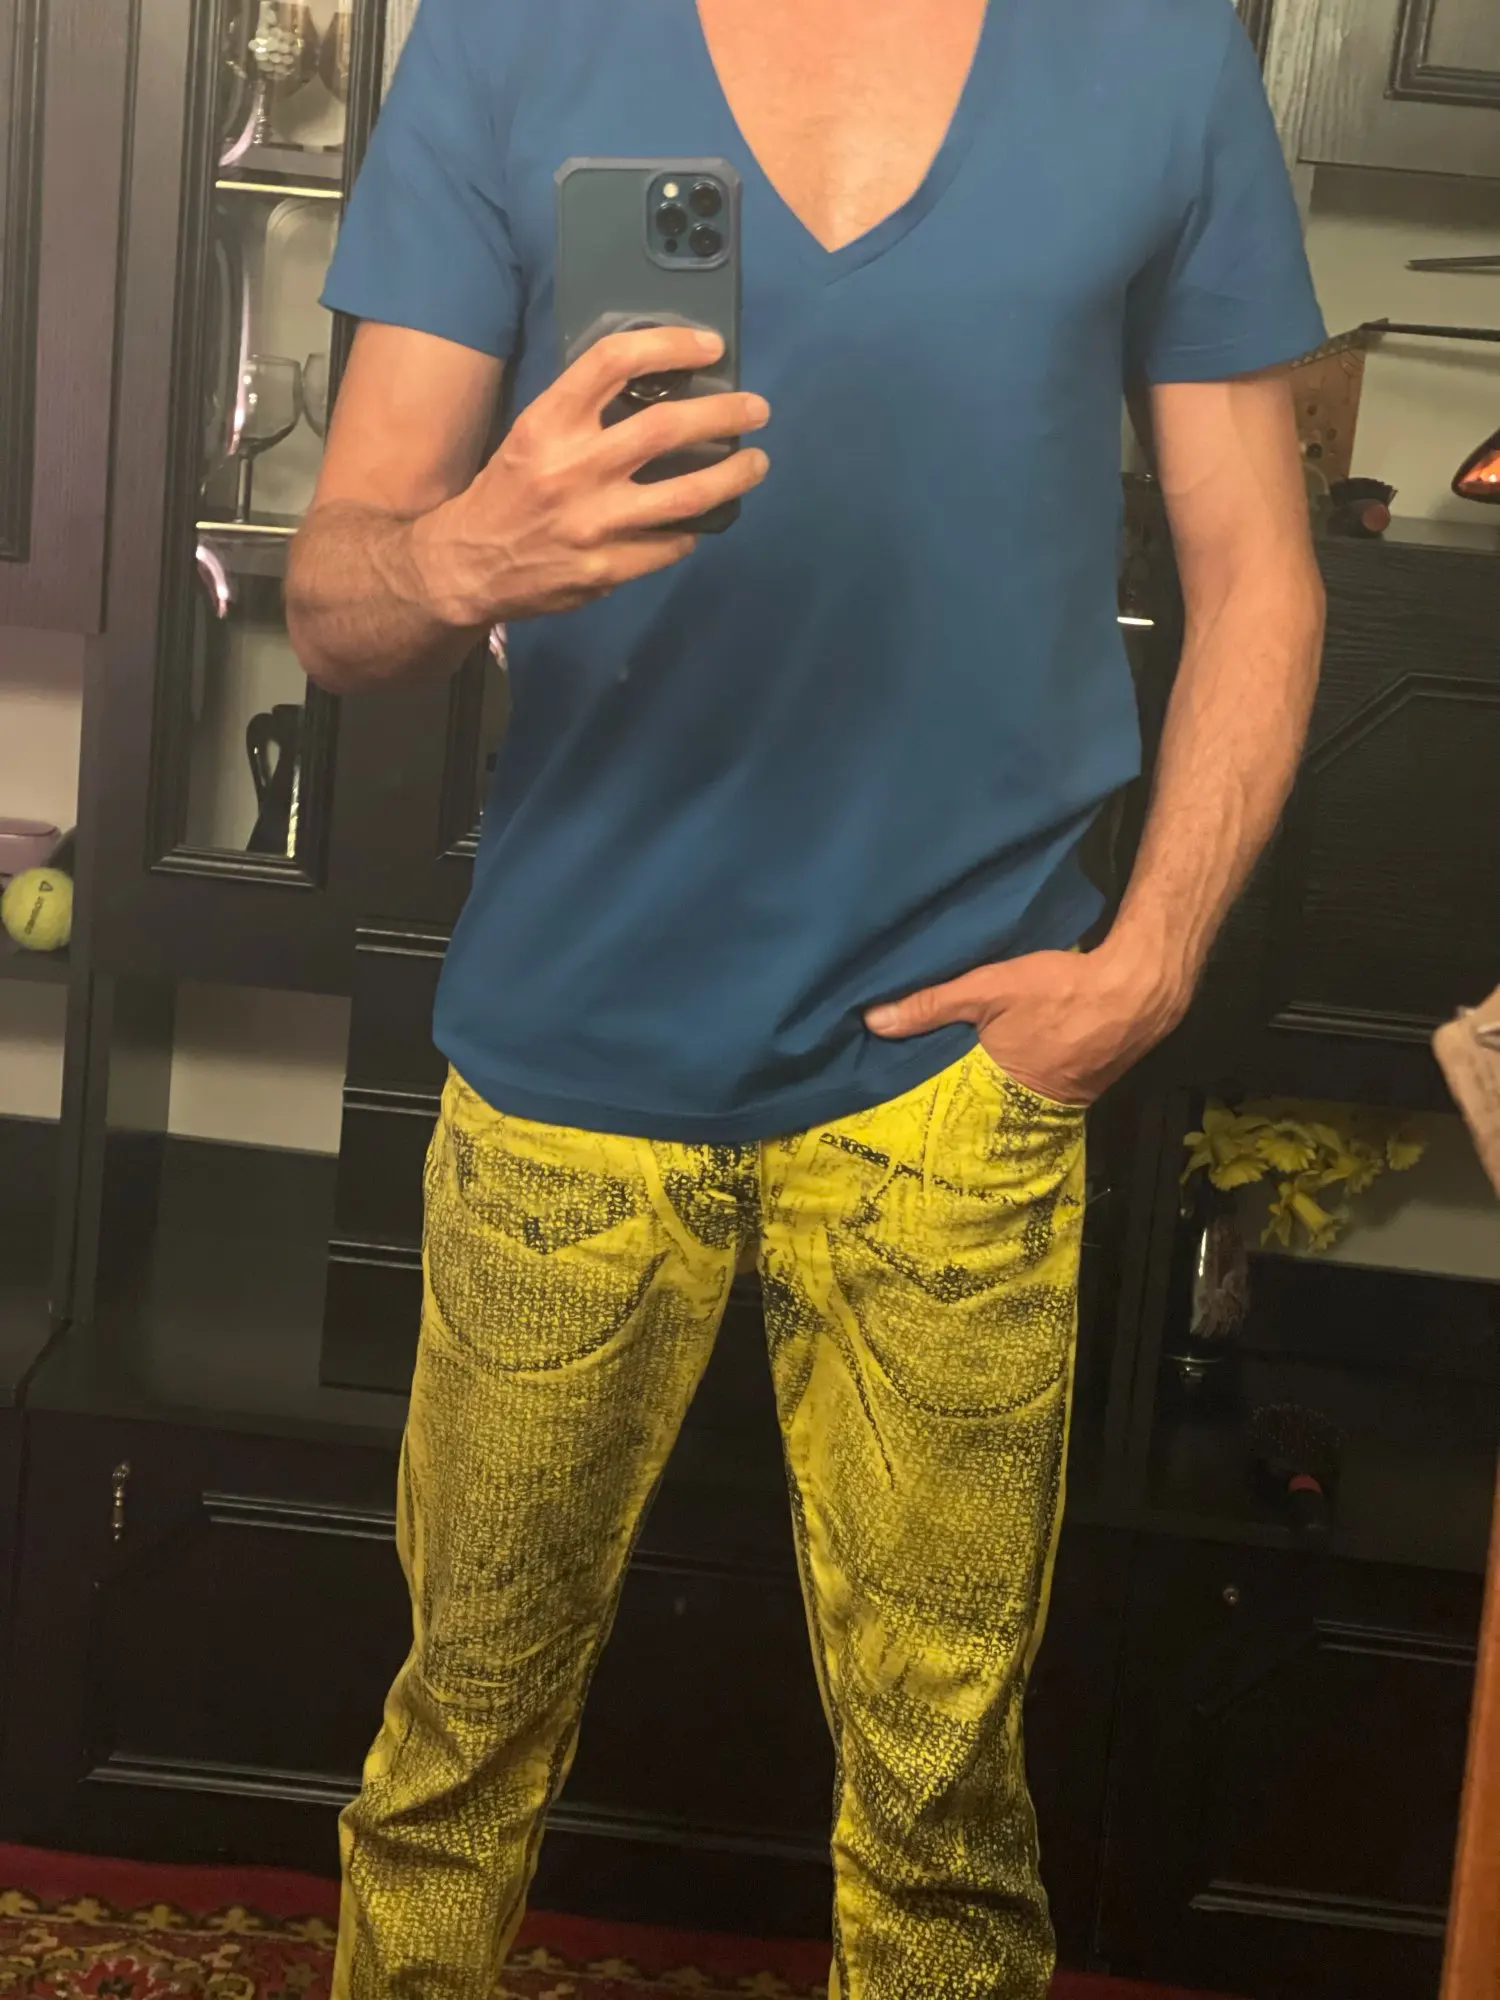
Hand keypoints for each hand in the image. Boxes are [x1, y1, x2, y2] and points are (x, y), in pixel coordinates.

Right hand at [414, 326, 769, 624]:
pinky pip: (668, 545)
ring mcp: (592, 523)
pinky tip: (699, 522)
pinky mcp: (604, 569)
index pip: (614, 362)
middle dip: (723, 414)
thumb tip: (659, 389)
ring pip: (685, 495)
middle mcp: (572, 468)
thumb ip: (584, 413)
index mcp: (548, 423)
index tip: (709, 346)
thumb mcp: (532, 435)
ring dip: (731, 477)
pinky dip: (690, 531)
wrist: (466, 566)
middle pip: (666, 428)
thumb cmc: (507, 491)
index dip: (669, 345)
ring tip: (756, 463)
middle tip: (756, 409)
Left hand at [864, 943, 1189, 1106]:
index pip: (951, 1107)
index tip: (898, 1101)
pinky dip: (1021, 1078)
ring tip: (958, 1075)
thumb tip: (871, 1021)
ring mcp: (1062, 1102)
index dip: (929, 1100)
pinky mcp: (1084, 1088)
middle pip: (981, 1107)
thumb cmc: (1062, 988)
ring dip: (990, 1088)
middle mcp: (1031, 1109)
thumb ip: (931, 1004)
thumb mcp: (988, 988)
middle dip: (956, 1099)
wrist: (1140, 989)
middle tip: (918, 1091)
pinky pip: (1040, 1089)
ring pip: (1010, 1099)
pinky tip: (1011, 1061)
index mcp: (1001, 1090)